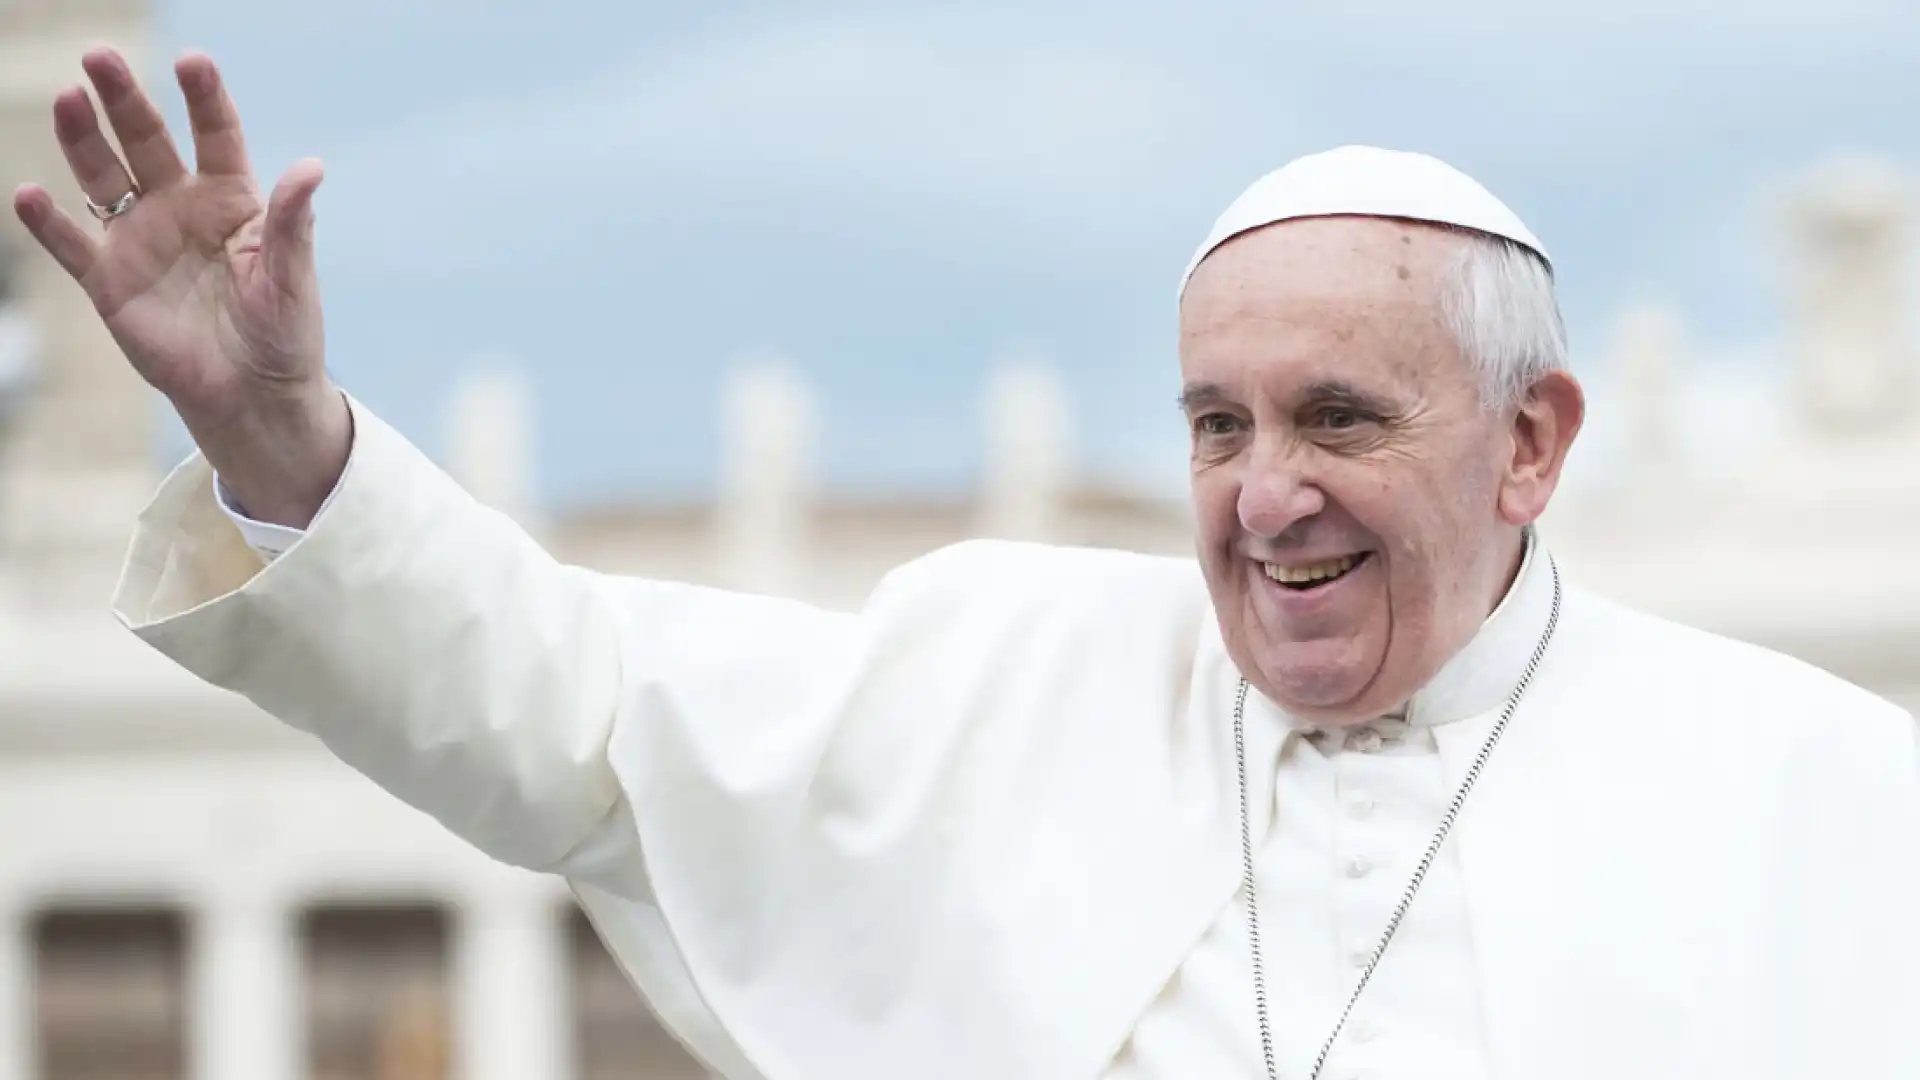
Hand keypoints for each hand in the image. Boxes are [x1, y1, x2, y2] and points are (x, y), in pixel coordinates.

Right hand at [10, 47, 347, 527]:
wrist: (253, 395)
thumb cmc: (283, 334)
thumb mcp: (292, 278)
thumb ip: (294, 223)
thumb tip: (312, 167)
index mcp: (232, 200)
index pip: (216, 136)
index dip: (204, 98)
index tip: (193, 62)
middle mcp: (180, 208)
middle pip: (147, 141)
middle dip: (124, 100)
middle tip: (100, 57)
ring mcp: (140, 240)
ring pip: (103, 177)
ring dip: (82, 139)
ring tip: (67, 98)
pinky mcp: (110, 281)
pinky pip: (71, 245)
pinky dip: (47, 222)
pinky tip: (28, 194)